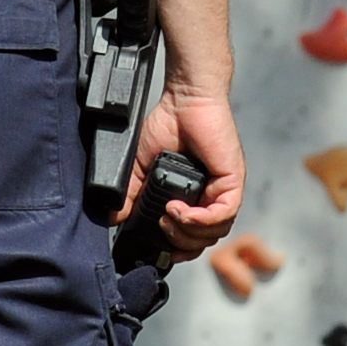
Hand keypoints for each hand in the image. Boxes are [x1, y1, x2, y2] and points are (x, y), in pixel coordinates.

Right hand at [125, 81, 244, 263]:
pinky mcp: (232, 179)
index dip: (179, 246)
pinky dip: (201, 219)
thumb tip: (114, 217)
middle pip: (206, 239)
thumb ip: (132, 192)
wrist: (185, 98)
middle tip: (162, 227)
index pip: (195, 235)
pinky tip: (180, 209)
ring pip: (216, 231)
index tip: (161, 248)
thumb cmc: (170, 124)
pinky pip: (223, 213)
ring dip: (189, 231)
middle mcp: (213, 195)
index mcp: (196, 195)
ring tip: (168, 215)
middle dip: (182, 242)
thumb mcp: (143, 164)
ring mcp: (225, 188)